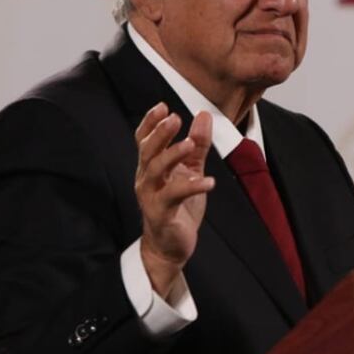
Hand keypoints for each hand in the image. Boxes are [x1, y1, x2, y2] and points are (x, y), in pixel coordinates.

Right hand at [134, 103, 214, 297]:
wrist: (170, 247)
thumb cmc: (178, 207)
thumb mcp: (191, 171)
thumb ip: (197, 145)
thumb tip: (204, 115)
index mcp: (151, 167)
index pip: (144, 140)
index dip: (150, 123)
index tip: (162, 106)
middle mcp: (146, 179)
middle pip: (147, 151)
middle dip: (159, 134)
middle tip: (174, 118)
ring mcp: (151, 196)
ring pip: (155, 170)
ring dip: (172, 155)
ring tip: (189, 144)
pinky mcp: (161, 214)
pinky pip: (173, 197)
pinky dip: (191, 187)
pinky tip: (208, 182)